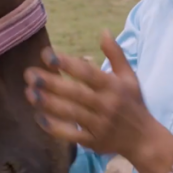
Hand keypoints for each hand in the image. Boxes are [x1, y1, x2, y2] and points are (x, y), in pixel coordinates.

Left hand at [24, 31, 172, 172]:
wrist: (143, 139)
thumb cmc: (133, 103)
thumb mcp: (129, 77)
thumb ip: (116, 54)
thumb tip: (103, 31)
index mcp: (114, 87)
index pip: (88, 74)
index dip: (67, 63)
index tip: (47, 55)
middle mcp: (106, 105)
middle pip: (75, 93)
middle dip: (51, 83)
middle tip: (29, 74)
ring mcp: (99, 125)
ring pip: (70, 113)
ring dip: (48, 103)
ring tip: (29, 92)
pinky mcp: (93, 142)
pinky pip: (71, 134)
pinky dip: (54, 127)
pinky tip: (38, 117)